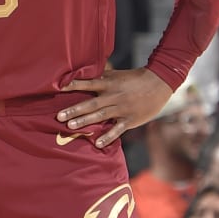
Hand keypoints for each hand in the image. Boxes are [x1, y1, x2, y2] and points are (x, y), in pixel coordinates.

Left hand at [57, 66, 172, 147]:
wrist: (159, 83)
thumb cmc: (134, 79)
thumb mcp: (117, 75)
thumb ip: (101, 77)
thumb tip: (84, 74)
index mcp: (109, 83)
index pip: (89, 84)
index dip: (74, 85)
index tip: (59, 88)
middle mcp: (113, 96)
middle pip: (91, 103)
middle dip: (74, 110)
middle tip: (59, 116)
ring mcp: (121, 108)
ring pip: (101, 116)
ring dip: (85, 121)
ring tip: (70, 126)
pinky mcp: (130, 119)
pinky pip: (117, 129)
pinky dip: (108, 136)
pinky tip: (98, 143)